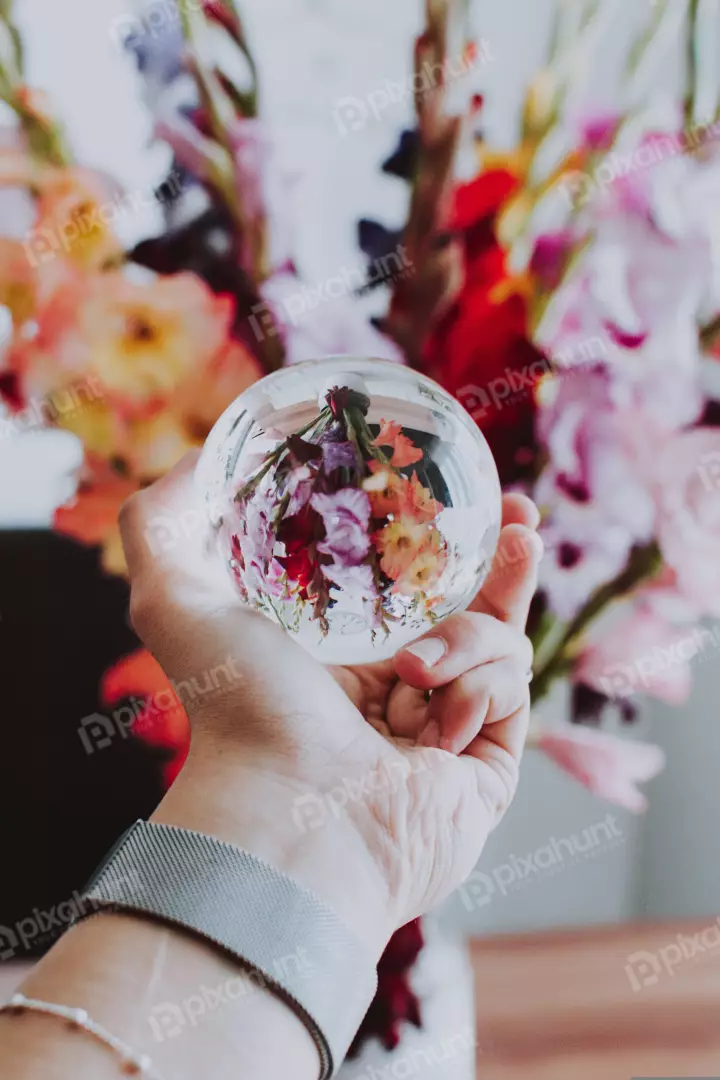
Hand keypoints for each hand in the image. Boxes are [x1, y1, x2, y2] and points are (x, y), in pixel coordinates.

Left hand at [120, 453, 541, 956]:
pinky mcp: (489, 772)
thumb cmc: (236, 712)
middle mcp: (400, 703)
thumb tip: (193, 458)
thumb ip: (163, 524)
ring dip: (464, 642)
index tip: (463, 495)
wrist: (291, 817)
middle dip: (504, 565)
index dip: (439, 547)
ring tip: (413, 671)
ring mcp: (449, 738)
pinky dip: (477, 691)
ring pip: (497, 647)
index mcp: (343, 669)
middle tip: (518, 517)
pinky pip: (511, 693)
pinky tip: (436, 722)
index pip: (409, 597)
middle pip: (474, 616)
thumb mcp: (178, 599)